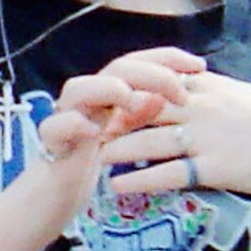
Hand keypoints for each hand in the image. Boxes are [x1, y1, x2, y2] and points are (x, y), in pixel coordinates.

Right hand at [5, 46, 202, 240]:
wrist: (54, 193)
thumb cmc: (91, 159)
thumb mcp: (125, 132)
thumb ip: (144, 111)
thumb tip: (174, 94)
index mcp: (108, 91)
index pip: (139, 61)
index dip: (169, 58)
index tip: (200, 65)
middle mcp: (88, 97)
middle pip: (117, 68)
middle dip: (151, 73)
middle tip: (181, 91)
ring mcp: (67, 116)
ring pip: (81, 88)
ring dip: (109, 89)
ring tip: (132, 100)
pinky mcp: (50, 141)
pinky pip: (57, 126)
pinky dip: (74, 125)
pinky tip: (95, 133)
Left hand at [102, 70, 250, 207]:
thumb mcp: (240, 97)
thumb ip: (208, 93)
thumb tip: (182, 91)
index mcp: (206, 86)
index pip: (153, 81)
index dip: (123, 92)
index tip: (101, 103)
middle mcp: (201, 107)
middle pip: (141, 109)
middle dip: (109, 120)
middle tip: (83, 132)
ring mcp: (206, 137)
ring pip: (146, 142)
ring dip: (114, 151)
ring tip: (90, 160)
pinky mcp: (215, 168)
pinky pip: (168, 174)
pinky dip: (139, 181)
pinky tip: (118, 187)